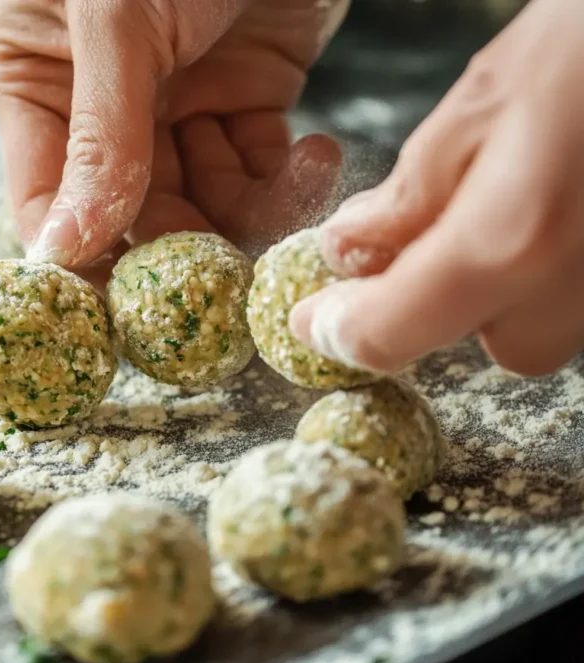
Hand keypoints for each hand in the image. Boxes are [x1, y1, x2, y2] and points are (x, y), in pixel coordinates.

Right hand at [0, 0, 347, 272]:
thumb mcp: (118, 21)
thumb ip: (99, 136)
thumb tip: (65, 245)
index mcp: (37, 77)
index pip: (43, 196)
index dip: (78, 254)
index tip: (118, 309)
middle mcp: (99, 102)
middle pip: (129, 213)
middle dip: (179, 244)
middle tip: (227, 275)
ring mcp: (175, 103)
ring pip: (200, 201)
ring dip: (245, 214)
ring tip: (289, 191)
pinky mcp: (246, 97)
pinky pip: (258, 168)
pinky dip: (286, 179)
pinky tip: (313, 154)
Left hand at [291, 0, 583, 376]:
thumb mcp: (476, 108)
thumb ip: (405, 198)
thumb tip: (348, 250)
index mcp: (506, 243)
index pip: (390, 334)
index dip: (340, 331)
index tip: (316, 320)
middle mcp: (567, 288)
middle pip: (482, 342)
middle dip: (447, 298)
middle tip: (435, 230)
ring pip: (539, 326)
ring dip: (506, 282)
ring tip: (511, 194)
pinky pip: (574, 297)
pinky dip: (548, 266)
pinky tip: (550, 199)